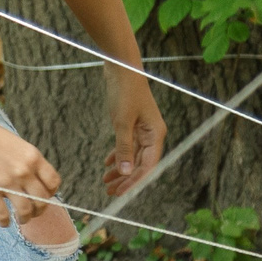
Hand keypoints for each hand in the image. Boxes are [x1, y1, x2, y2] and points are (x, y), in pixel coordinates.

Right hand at [0, 108, 62, 230]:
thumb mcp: (13, 142)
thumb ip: (23, 160)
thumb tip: (27, 178)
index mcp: (32, 156)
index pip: (53, 182)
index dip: (50, 193)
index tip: (44, 196)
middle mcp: (24, 171)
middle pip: (42, 200)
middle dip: (39, 210)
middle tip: (32, 212)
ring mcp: (7, 183)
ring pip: (26, 211)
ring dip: (24, 219)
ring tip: (20, 219)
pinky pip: (2, 214)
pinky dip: (4, 222)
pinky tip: (3, 222)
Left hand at [102, 64, 164, 197]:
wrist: (121, 68)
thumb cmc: (125, 92)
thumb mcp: (122, 122)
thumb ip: (124, 148)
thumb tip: (126, 173)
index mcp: (155, 134)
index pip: (147, 166)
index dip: (134, 181)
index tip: (120, 192)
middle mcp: (152, 134)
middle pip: (140, 164)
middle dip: (125, 179)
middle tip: (110, 192)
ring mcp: (142, 129)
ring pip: (132, 156)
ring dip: (120, 169)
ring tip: (106, 182)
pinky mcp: (132, 124)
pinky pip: (127, 145)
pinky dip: (118, 155)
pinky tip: (107, 163)